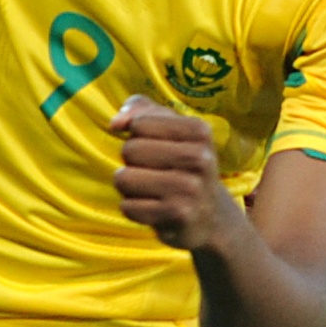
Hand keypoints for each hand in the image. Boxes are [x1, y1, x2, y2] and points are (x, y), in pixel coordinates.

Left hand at [114, 96, 241, 250]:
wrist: (210, 217)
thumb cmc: (181, 165)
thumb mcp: (169, 128)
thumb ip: (139, 109)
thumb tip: (115, 124)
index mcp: (199, 130)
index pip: (139, 124)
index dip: (138, 136)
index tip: (158, 149)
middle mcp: (199, 158)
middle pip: (129, 150)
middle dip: (132, 163)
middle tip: (154, 173)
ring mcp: (191, 188)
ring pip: (124, 179)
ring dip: (129, 187)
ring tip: (151, 191)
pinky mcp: (178, 215)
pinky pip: (128, 207)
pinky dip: (134, 209)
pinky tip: (155, 209)